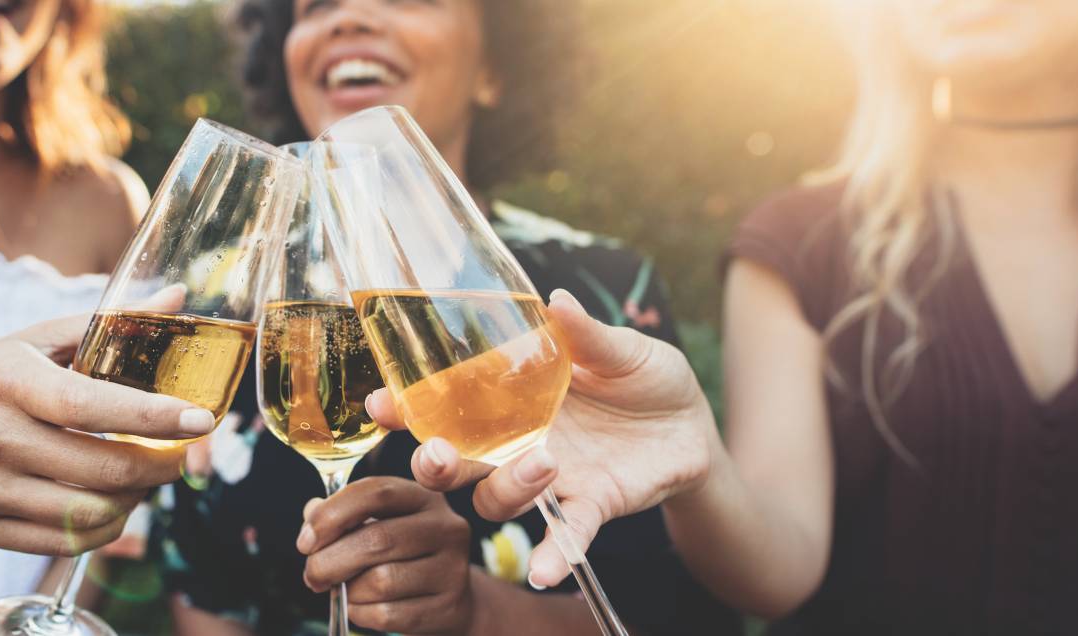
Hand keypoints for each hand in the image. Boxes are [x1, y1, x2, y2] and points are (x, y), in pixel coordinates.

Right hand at [0, 286, 205, 555]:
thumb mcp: (36, 340)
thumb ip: (111, 324)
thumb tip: (180, 298)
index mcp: (10, 381)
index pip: (91, 405)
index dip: (153, 416)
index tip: (201, 419)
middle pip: (102, 469)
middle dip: (161, 466)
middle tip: (183, 455)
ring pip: (90, 514)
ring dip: (136, 500)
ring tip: (145, 479)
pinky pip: (65, 543)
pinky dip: (105, 529)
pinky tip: (114, 505)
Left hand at [298, 477, 472, 634]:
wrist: (449, 597)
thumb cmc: (401, 554)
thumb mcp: (377, 523)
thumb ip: (341, 515)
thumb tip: (312, 513)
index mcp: (423, 496)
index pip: (375, 491)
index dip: (333, 514)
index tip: (306, 541)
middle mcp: (445, 527)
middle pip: (377, 540)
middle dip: (329, 561)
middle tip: (313, 575)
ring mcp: (452, 568)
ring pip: (381, 581)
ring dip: (348, 591)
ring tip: (344, 591)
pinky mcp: (448, 606)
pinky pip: (388, 615)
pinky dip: (361, 613)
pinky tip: (360, 607)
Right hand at [368, 288, 717, 586]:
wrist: (695, 426)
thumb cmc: (647, 379)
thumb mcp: (622, 349)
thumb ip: (585, 335)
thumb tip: (554, 298)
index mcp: (513, 397)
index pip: (447, 404)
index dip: (409, 406)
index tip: (382, 403)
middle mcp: (518, 442)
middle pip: (455, 462)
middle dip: (433, 464)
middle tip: (435, 455)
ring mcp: (550, 479)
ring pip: (498, 499)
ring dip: (507, 488)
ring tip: (544, 461)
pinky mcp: (591, 505)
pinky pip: (564, 535)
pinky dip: (552, 555)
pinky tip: (541, 573)